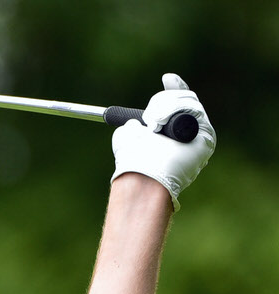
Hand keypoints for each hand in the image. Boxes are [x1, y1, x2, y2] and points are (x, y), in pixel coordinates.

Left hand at [111, 73, 215, 210]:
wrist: (143, 173)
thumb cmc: (133, 159)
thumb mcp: (126, 137)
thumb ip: (131, 126)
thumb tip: (133, 124)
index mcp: (169, 133)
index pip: (179, 103)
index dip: (175, 89)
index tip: (167, 78)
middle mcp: (186, 133)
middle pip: (185, 97)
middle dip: (162, 101)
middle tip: (148, 119)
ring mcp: (199, 133)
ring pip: (189, 100)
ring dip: (166, 107)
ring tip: (153, 125)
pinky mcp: (206, 135)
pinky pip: (194, 109)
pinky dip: (175, 110)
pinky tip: (163, 125)